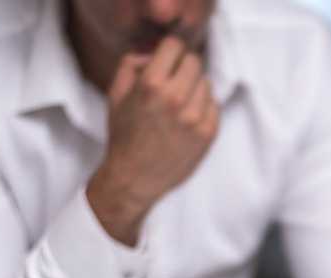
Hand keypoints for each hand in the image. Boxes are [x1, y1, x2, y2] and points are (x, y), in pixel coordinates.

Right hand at [88, 38, 219, 245]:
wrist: (134, 178)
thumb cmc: (124, 135)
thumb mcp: (116, 94)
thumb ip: (131, 63)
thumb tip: (153, 51)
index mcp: (150, 85)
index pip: (175, 46)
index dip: (170, 51)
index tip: (167, 61)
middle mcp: (175, 98)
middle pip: (194, 61)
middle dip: (183, 68)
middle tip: (173, 84)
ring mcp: (194, 117)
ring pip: (206, 83)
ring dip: (194, 88)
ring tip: (178, 106)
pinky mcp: (208, 133)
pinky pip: (214, 104)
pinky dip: (203, 108)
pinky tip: (187, 120)